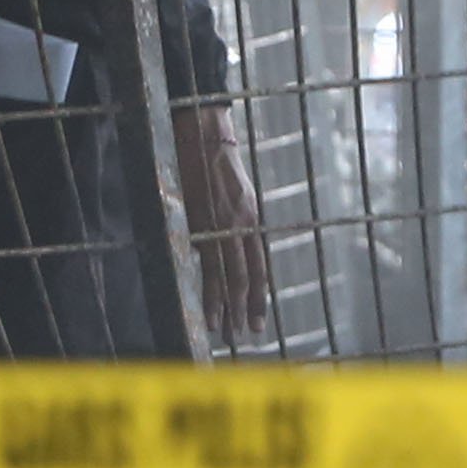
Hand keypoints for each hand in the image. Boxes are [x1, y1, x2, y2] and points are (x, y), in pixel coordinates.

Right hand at [174, 98, 272, 346]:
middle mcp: (244, 225)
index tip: (260, 317)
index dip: (261, 294)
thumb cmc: (216, 161)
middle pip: (250, 276)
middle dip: (248, 307)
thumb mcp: (237, 191)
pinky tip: (211, 311)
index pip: (261, 265)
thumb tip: (231, 243)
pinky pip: (210, 266)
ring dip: (230, 307)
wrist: (205, 134)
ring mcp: (225, 226)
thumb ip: (237, 218)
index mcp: (252, 218)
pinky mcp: (205, 224)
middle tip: (248, 333)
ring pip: (232, 277)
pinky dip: (212, 292)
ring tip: (228, 331)